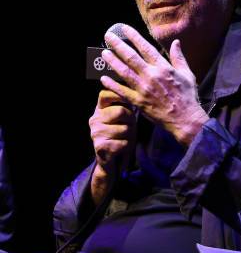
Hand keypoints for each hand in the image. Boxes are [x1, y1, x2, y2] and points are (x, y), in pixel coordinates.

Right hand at [88, 89, 136, 204]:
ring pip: (125, 129)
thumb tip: (133, 91)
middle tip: (128, 128)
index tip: (128, 101)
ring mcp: (95, 133)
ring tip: (124, 139)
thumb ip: (125, 105)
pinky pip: (124, 142)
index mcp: (99, 110)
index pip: (105, 94)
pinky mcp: (100, 146)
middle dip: (131, 120)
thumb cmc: (121, 136)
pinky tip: (120, 148)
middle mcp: (94, 119)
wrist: (112, 162)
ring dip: (130, 136)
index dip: (119, 95)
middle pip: (122, 111)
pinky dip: (127, 146)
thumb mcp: (124, 118)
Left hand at [100, 25, 207, 145]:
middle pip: (131, 57)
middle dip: (118, 45)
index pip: (145, 48)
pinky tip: (103, 78)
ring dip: (112, 61)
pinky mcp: (138, 101)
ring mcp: (143, 89)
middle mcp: (151, 75)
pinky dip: (112, 85)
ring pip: (124, 72)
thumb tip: (176, 42)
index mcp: (163, 67)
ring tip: (103, 53)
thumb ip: (179, 57)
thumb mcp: (187, 74)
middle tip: (107, 36)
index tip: (124, 28)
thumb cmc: (188, 96)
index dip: (134, 37)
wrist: (185, 118)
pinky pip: (122, 91)